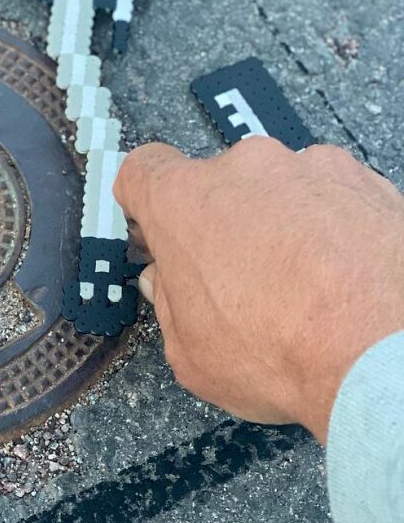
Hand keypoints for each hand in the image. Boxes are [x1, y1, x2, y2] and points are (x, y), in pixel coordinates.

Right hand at [114, 137, 403, 442]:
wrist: (383, 355)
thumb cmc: (281, 353)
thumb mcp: (191, 354)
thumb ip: (170, 305)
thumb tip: (170, 285)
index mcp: (184, 202)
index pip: (143, 169)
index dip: (145, 200)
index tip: (156, 227)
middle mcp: (245, 168)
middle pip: (218, 185)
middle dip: (222, 227)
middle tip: (237, 282)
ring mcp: (311, 167)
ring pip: (280, 191)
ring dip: (282, 226)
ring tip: (303, 287)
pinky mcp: (367, 181)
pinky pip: (333, 198)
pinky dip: (332, 230)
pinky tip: (341, 279)